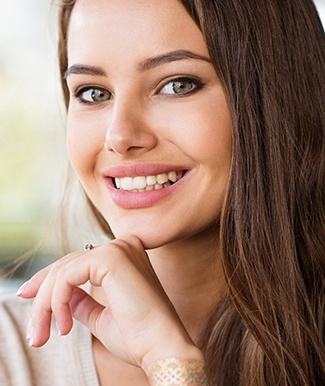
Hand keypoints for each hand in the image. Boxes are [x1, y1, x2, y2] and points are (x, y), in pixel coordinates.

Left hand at [17, 237, 202, 373]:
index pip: (78, 262)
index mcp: (125, 256)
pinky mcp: (111, 258)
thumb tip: (62, 297)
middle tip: (35, 331)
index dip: (49, 280)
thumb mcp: (102, 317)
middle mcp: (123, 245)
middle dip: (43, 296)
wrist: (162, 347)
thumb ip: (82, 302)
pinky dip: (56, 301)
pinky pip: (68, 276)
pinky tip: (64, 326)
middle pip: (67, 264)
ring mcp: (118, 248)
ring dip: (46, 304)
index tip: (29, 298)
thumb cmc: (138, 336)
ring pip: (64, 270)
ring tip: (44, 334)